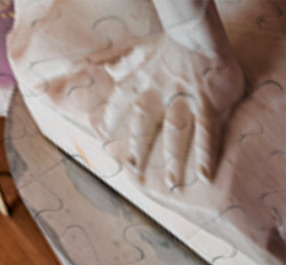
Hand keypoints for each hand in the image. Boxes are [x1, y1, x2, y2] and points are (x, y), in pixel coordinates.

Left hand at [93, 32, 244, 187]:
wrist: (198, 32)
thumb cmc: (170, 44)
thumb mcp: (141, 52)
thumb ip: (123, 64)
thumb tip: (106, 68)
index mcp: (139, 85)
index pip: (119, 106)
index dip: (110, 120)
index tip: (101, 135)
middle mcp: (158, 94)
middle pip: (145, 126)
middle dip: (139, 149)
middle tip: (136, 173)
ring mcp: (183, 99)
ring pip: (177, 133)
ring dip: (176, 159)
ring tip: (174, 184)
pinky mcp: (209, 101)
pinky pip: (208, 130)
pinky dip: (207, 152)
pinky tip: (206, 174)